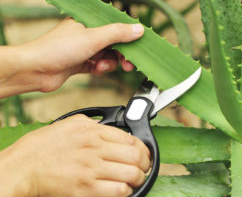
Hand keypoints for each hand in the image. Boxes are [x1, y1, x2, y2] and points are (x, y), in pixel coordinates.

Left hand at [0, 18, 143, 97]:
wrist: (35, 70)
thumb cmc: (58, 48)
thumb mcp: (93, 37)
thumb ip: (117, 33)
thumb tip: (138, 29)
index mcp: (88, 20)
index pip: (115, 25)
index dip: (129, 35)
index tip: (139, 45)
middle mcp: (87, 33)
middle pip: (113, 42)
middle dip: (122, 53)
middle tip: (130, 63)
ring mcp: (84, 48)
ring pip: (107, 55)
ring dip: (109, 62)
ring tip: (103, 65)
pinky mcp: (80, 63)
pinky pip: (98, 65)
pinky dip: (100, 68)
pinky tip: (96, 69)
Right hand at [0, 115, 150, 196]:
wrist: (25, 166)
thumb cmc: (44, 145)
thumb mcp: (70, 123)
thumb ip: (92, 123)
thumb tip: (106, 126)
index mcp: (92, 130)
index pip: (130, 138)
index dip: (142, 147)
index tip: (143, 152)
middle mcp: (96, 147)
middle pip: (135, 155)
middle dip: (145, 162)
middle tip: (143, 166)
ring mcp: (92, 168)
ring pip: (131, 173)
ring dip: (138, 178)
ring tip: (136, 179)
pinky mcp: (87, 188)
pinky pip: (118, 190)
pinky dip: (125, 190)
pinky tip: (123, 188)